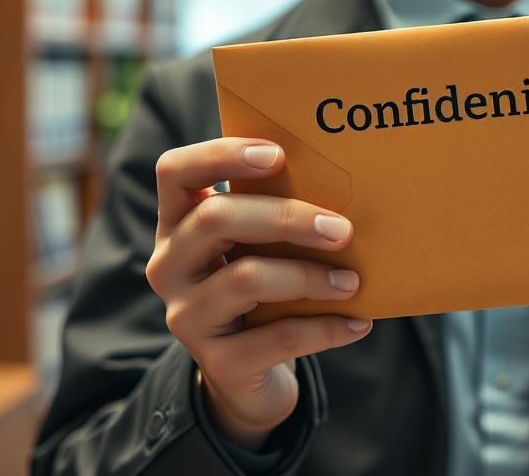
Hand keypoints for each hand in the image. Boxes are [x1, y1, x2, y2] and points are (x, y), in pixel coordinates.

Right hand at [145, 138, 371, 449]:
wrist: (250, 373)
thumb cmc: (264, 285)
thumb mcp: (260, 245)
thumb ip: (276, 212)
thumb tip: (348, 184)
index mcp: (177, 223)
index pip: (175, 172)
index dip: (221, 155)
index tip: (277, 154)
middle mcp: (169, 266)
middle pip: (216, 218)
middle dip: (286, 217)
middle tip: (342, 229)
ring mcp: (187, 316)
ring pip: (247, 278)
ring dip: (310, 276)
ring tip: (353, 281)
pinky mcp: (218, 362)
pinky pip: (277, 337)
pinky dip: (325, 327)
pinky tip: (358, 323)